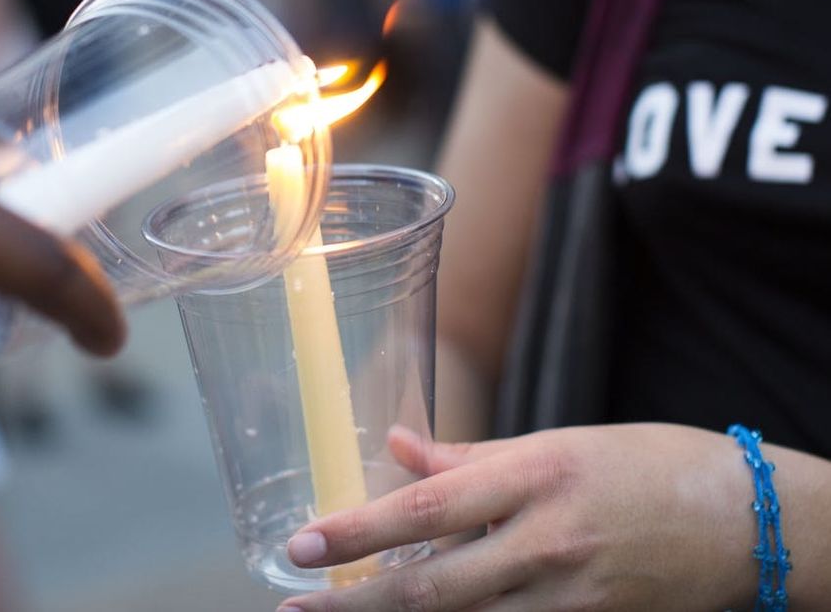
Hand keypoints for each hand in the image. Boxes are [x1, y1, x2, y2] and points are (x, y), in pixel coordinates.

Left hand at [277, 424, 757, 611]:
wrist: (742, 517)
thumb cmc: (642, 463)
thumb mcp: (554, 442)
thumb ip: (468, 455)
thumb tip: (397, 448)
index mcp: (533, 477)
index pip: (427, 511)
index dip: (359, 532)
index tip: (302, 545)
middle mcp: (546, 544)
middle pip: (432, 589)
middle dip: (354, 603)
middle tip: (293, 607)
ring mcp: (571, 600)